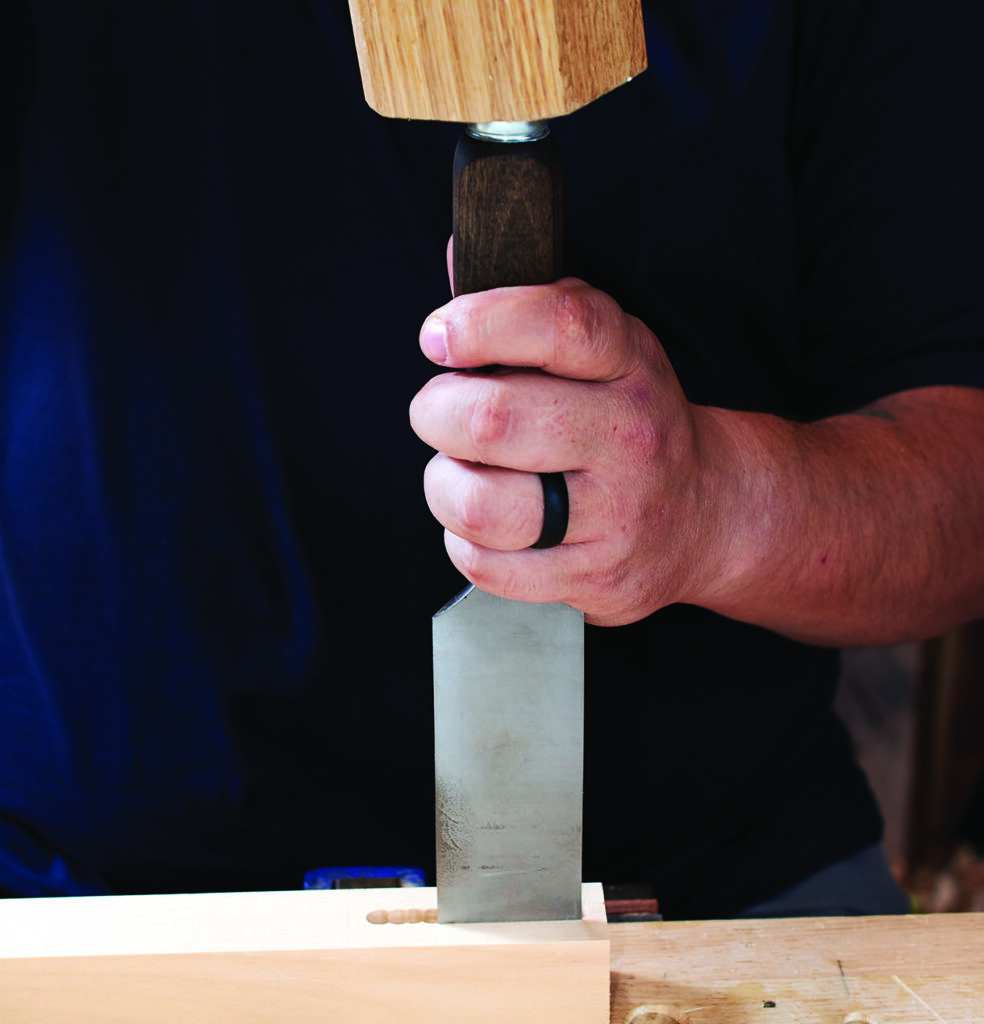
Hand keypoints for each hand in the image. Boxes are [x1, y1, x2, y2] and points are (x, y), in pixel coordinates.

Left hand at [409, 278, 733, 625]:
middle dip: (437, 413)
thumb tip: (462, 254)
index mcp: (630, 364)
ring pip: (483, 505)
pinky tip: (486, 523)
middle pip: (496, 420)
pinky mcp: (595, 575)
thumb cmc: (628, 422)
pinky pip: (489, 566)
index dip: (483, 322)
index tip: (439, 336)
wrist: (705, 514)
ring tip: (459, 472)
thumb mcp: (604, 349)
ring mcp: (615, 514)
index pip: (560, 324)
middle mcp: (629, 437)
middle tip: (439, 413)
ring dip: (444, 485)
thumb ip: (532, 307)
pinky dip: (464, 542)